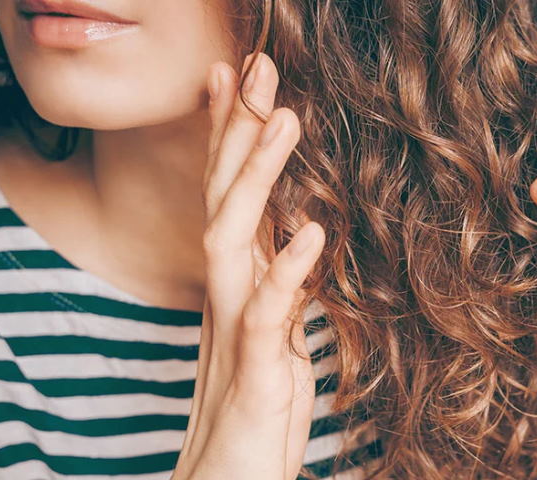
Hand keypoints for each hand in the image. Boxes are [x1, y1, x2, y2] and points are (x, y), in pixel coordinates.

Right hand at [171, 52, 324, 478]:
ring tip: (285, 119)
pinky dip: (286, 272)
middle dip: (237, 130)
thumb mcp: (273, 339)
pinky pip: (266, 315)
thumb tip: (297, 248)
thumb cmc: (256, 414)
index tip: (241, 80)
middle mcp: (229, 298)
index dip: (232, 138)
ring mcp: (235, 333)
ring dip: (257, 178)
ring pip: (233, 240)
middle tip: (255, 67)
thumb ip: (281, 291)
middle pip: (224, 199)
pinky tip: (312, 233)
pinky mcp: (252, 376)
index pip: (229, 198)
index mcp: (239, 287)